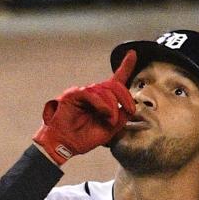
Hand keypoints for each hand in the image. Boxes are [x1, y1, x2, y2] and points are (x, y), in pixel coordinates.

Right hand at [32, 51, 136, 165]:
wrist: (65, 145)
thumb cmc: (84, 138)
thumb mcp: (110, 130)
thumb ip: (120, 117)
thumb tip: (130, 107)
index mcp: (102, 100)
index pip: (115, 81)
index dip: (125, 67)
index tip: (132, 54)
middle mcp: (93, 93)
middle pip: (114, 85)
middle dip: (125, 97)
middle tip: (129, 111)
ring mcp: (83, 92)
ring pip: (104, 90)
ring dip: (112, 106)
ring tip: (110, 120)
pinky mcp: (73, 95)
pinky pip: (91, 94)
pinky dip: (100, 103)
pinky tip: (104, 113)